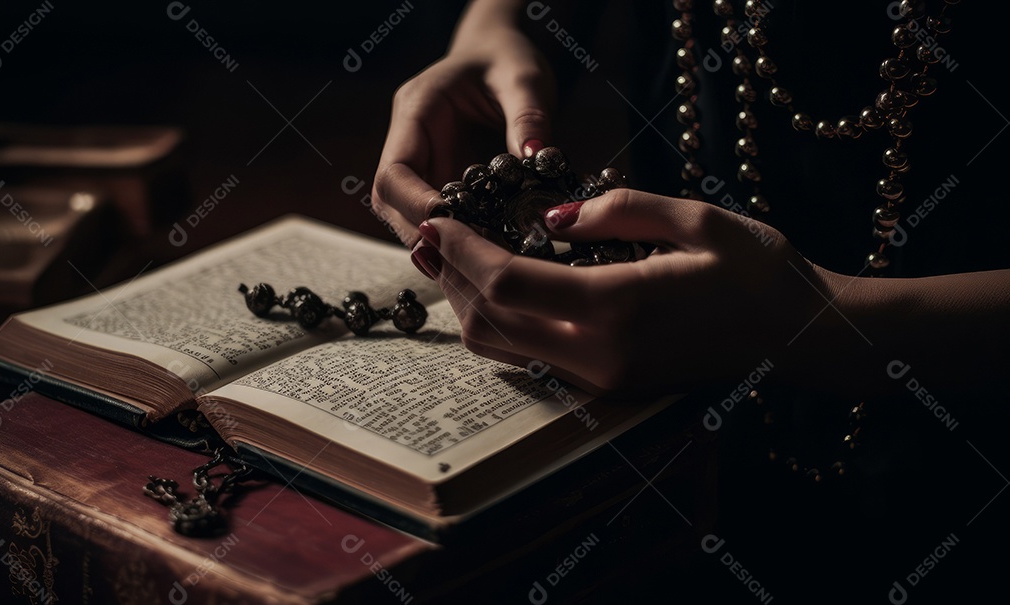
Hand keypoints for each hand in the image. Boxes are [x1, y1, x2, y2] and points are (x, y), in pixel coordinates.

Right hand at [371, 25, 554, 247]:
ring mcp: (422, 164)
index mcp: (416, 110)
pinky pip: (438, 218)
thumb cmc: (508, 57)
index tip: (452, 229)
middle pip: (391, 204)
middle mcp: (410, 142)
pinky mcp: (439, 181)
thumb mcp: (524, 78)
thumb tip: (536, 160)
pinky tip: (489, 254)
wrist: (500, 54)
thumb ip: (528, 117)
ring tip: (482, 264)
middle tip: (472, 263)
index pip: (394, 173)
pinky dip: (458, 239)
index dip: (415, 207)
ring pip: (410, 218)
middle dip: (425, 236)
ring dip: (440, 244)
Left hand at [413, 189, 842, 394]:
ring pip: (502, 349)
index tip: (436, 218)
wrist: (802, 339)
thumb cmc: (760, 271)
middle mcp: (600, 354)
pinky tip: (496, 289)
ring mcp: (602, 379)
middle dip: (450, 275)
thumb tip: (551, 214)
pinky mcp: (608, 387)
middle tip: (429, 234)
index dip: (462, 250)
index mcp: (619, 308)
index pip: (508, 282)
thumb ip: (617, 210)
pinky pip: (530, 360)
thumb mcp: (696, 218)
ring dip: (467, 304)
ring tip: (452, 259)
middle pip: (491, 319)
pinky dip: (500, 324)